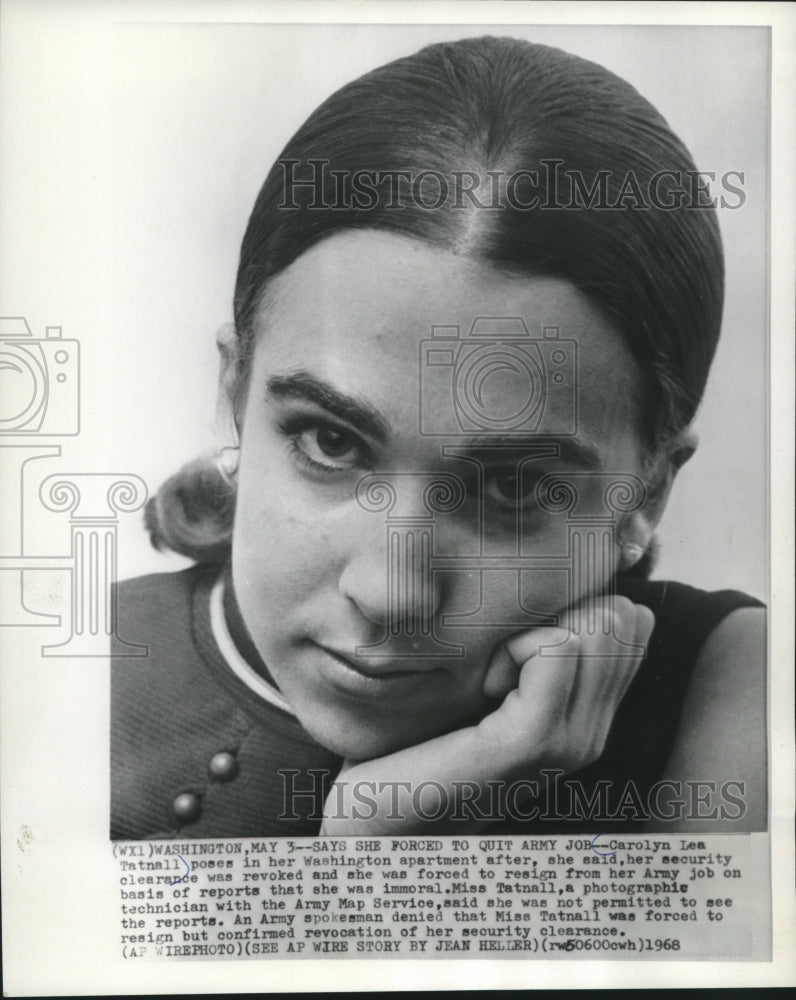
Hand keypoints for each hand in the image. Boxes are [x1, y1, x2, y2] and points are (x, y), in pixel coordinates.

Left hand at [320, 596, 653, 834]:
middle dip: (554, 615)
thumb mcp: (486, 685)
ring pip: (594, 626)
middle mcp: (591, 733)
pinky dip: (512, 647)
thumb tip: (552, 585)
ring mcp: (568, 742)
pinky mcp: (530, 742)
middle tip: (500, 661)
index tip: (515, 646)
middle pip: (619, 615)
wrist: (379, 819)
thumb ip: (527, 649)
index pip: (630, 619)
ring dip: (529, 632)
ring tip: (490, 677)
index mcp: (586, 717)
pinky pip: (555, 648)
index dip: (573, 608)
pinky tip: (483, 687)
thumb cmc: (419, 744)